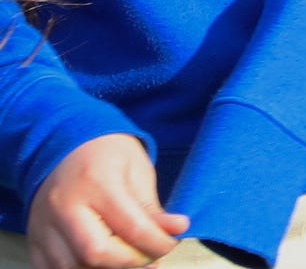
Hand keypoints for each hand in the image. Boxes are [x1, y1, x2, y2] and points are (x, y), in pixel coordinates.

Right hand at [28, 135, 184, 268]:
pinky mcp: (32, 240)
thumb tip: (176, 231)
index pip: (131, 228)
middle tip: (150, 255)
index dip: (157, 243)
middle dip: (131, 261)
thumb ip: (152, 207)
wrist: (65, 144)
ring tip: (129, 259)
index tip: (171, 241)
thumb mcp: (138, 170)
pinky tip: (102, 264)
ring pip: (73, 267)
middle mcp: (63, 207)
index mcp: (95, 183)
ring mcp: (42, 226)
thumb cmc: (108, 155)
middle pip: (96, 254)